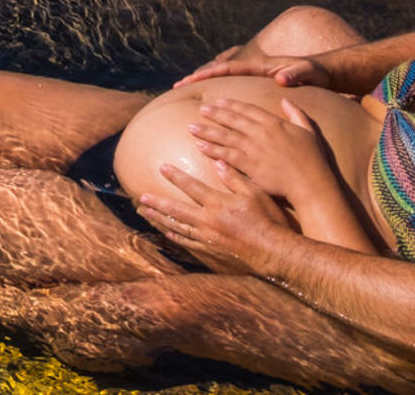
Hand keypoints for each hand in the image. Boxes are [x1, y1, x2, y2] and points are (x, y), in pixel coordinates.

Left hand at [135, 158, 289, 270]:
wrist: (274, 252)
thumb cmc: (268, 220)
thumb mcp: (255, 193)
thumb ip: (235, 178)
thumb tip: (218, 162)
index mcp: (218, 204)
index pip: (191, 187)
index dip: (175, 176)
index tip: (161, 167)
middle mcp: (208, 221)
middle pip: (176, 210)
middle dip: (157, 202)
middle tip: (141, 197)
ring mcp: (207, 238)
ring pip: (177, 227)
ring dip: (159, 219)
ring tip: (145, 213)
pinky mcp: (211, 251)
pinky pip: (187, 242)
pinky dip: (174, 236)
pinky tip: (166, 233)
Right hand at [176, 45, 330, 89]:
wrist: (326, 72)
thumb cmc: (317, 73)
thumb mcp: (309, 73)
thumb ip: (296, 74)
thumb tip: (281, 77)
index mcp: (261, 65)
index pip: (229, 68)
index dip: (209, 73)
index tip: (191, 78)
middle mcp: (254, 69)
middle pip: (220, 70)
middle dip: (199, 77)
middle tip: (177, 86)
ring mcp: (255, 76)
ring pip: (225, 79)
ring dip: (207, 84)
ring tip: (187, 94)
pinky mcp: (259, 85)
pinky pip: (234, 87)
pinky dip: (221, 92)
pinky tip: (214, 104)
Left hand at [188, 98, 331, 205]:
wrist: (310, 183)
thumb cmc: (313, 159)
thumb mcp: (308, 130)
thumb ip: (296, 114)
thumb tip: (287, 100)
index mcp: (274, 122)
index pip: (248, 109)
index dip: (232, 104)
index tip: (219, 101)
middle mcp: (261, 133)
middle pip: (232, 120)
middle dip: (215, 114)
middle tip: (201, 110)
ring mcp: (253, 149)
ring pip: (225, 136)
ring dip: (207, 131)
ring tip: (192, 127)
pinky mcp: (249, 165)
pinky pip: (226, 155)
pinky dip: (212, 149)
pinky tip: (200, 146)